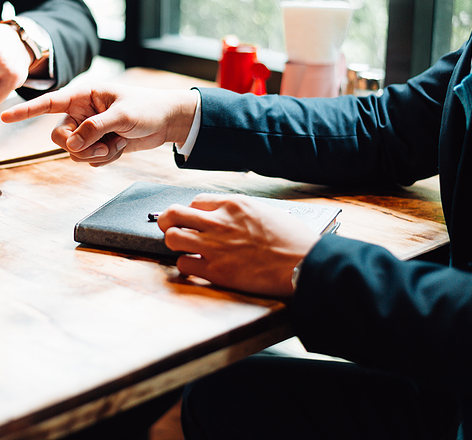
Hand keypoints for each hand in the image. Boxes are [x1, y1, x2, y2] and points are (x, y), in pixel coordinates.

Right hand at [0, 84, 199, 165]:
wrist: (168, 122)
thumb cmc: (147, 108)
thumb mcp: (122, 116)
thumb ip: (95, 128)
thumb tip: (73, 145)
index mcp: (83, 95)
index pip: (48, 102)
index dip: (25, 110)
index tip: (3, 116)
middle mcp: (81, 112)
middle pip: (58, 136)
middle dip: (76, 146)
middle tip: (99, 147)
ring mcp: (89, 130)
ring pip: (73, 152)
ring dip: (94, 154)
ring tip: (115, 146)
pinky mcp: (98, 144)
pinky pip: (89, 159)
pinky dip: (104, 159)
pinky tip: (120, 148)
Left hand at [159, 194, 320, 297]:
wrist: (305, 264)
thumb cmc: (292, 239)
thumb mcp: (264, 211)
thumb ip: (239, 212)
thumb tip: (224, 217)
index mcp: (233, 204)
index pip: (195, 201)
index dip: (192, 211)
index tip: (195, 219)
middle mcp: (219, 222)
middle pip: (174, 213)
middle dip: (167, 220)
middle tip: (169, 227)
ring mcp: (215, 247)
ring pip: (172, 237)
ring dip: (174, 242)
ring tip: (183, 247)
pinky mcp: (216, 271)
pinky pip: (184, 265)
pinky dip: (186, 265)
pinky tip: (196, 266)